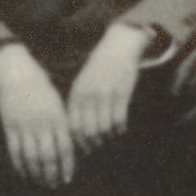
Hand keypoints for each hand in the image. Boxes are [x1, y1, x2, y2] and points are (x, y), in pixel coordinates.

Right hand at [0, 44, 72, 187]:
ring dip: (36, 173)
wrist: (18, 75)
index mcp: (57, 117)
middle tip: (54, 185)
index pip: (65, 147)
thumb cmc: (42, 90)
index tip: (68, 178)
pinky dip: (20, 165)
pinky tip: (24, 174)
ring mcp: (25, 126)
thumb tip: (69, 149)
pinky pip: (15, 151)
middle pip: (48, 156)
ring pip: (31, 157)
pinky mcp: (10, 127)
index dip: (67, 165)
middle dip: (52, 174)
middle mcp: (42, 123)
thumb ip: (63, 125)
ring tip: (41, 183)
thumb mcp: (57, 105)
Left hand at [65, 23, 148, 150]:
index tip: (83, 148)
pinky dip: (120, 129)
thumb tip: (77, 132)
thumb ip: (79, 105)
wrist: (118, 47)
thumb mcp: (82, 84)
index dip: (78, 141)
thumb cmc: (99, 68)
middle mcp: (89, 96)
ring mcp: (106, 95)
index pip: (73, 126)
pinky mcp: (122, 93)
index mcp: (77, 94)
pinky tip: (120, 129)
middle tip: (97, 147)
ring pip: (105, 128)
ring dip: (108, 137)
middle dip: (93, 143)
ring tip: (109, 138)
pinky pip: (119, 119)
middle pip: (88, 131)